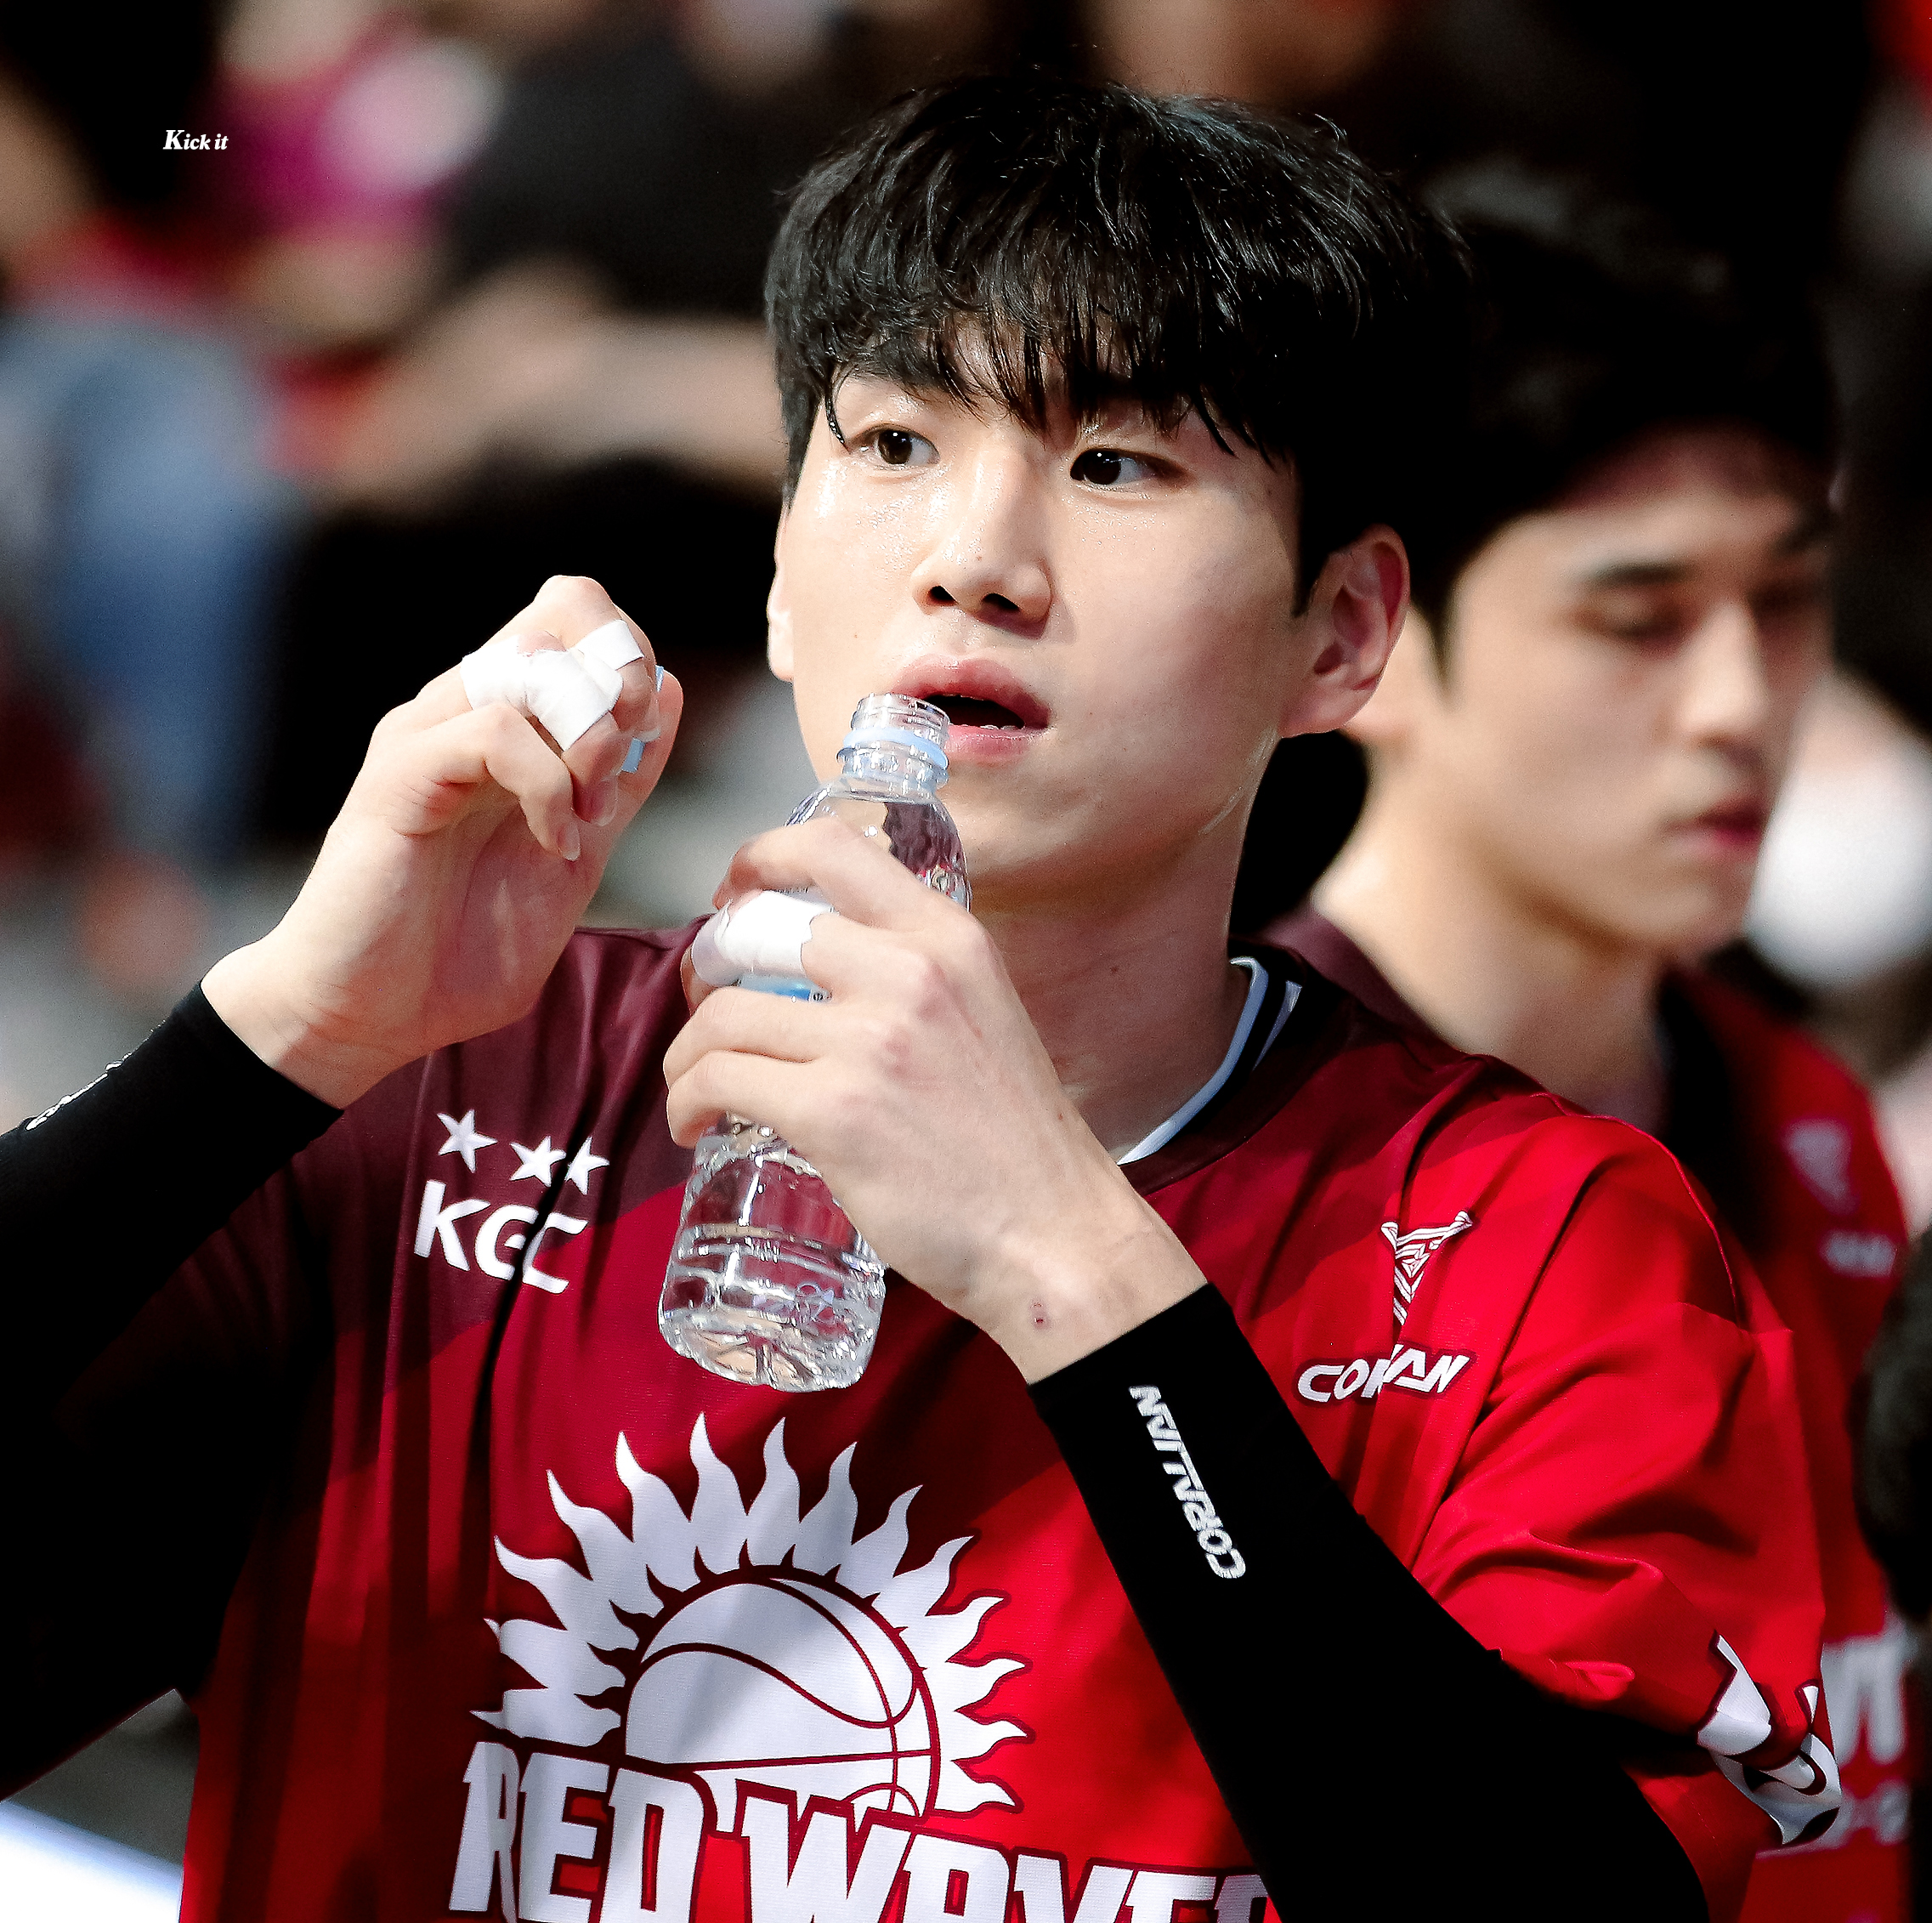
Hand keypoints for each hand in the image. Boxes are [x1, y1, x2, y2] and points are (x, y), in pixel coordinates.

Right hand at [204, 576, 681, 1106]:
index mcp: (506, 720)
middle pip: (565, 608)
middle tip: (614, 778)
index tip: (640, 742)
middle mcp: (464, 708)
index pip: (577, 615)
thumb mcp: (576, 857)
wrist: (369, 1015)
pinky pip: (496, 729)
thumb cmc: (461, 949)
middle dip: (623, 685)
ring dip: (590, 738)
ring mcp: (428, 732)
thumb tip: (668, 691)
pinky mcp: (400, 772)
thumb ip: (619, 782)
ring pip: (534, 659)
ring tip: (587, 821)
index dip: (631, 658)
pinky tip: (555, 845)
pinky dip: (549, 786)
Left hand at [661, 818, 1204, 1378]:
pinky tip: (695, 1125)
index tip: (735, 894)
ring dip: (688, 1050)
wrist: (1053, 1233)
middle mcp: (907, 971)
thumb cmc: (1017, 1139)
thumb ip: (916, 972)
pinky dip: (687, 1101)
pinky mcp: (833, 1111)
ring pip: (723, 1014)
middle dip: (709, 964)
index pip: (830, 846)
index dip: (759, 859)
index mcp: (947, 935)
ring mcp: (868, 1041)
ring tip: (694, 1082)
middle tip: (704, 1000)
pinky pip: (719, 1080)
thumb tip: (823, 956)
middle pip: (756, 929)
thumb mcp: (982, 1009)